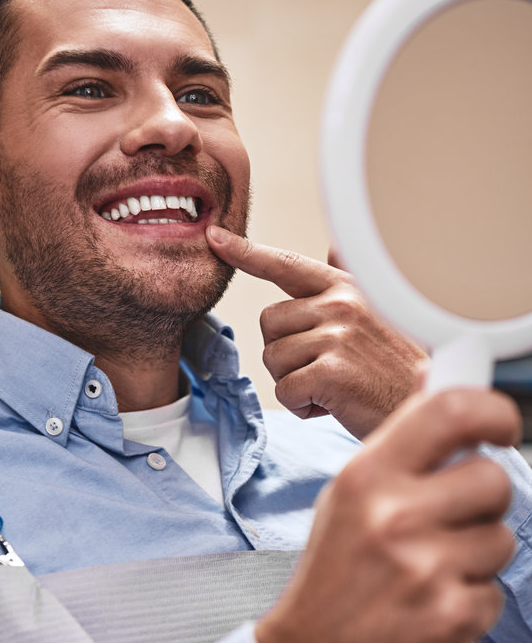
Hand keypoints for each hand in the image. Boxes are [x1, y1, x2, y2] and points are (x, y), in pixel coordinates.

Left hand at [206, 226, 427, 438]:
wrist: (426, 406)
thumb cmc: (395, 368)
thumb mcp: (375, 316)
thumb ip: (346, 285)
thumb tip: (334, 247)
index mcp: (346, 288)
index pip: (286, 263)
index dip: (246, 251)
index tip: (215, 237)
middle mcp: (340, 304)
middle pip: (268, 323)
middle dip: (285, 352)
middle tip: (324, 367)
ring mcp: (336, 336)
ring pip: (273, 359)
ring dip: (295, 381)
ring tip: (333, 386)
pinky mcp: (330, 371)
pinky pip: (285, 390)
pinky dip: (302, 406)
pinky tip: (333, 404)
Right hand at [254, 387, 519, 642]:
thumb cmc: (331, 572)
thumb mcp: (349, 493)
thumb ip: (399, 440)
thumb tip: (433, 380)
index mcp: (367, 476)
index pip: (452, 411)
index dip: (493, 411)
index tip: (501, 425)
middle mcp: (396, 516)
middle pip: (493, 478)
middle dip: (484, 497)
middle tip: (453, 516)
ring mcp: (426, 570)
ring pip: (502, 537)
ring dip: (478, 552)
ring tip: (431, 568)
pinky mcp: (452, 619)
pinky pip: (495, 591)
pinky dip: (470, 598)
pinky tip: (431, 604)